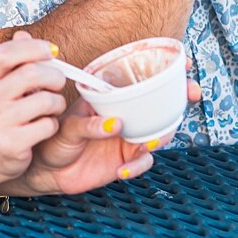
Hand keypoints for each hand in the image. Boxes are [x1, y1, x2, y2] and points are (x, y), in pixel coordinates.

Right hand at [0, 31, 68, 182]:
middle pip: (31, 74)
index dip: (33, 47)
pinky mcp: (10, 145)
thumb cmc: (3, 109)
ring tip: (53, 106)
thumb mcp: (2, 82)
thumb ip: (15, 59)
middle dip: (55, 76)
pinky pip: (47, 126)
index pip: (5, 54)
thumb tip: (23, 34)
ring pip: (45, 101)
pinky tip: (44, 125)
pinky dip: (53, 123)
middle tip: (59, 82)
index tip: (52, 51)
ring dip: (58, 102)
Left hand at [20, 78, 203, 195]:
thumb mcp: (68, 126)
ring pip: (159, 132)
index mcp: (115, 97)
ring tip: (150, 142)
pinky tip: (123, 170)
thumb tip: (114, 124)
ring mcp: (129, 137)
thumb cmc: (56, 138)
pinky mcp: (126, 160)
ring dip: (162, 134)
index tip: (186, 66)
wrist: (47, 171)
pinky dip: (138, 165)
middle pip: (162, 104)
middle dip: (180, 98)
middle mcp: (127, 115)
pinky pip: (143, 161)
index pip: (145, 79)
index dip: (169, 70)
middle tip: (189, 96)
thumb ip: (88, 124)